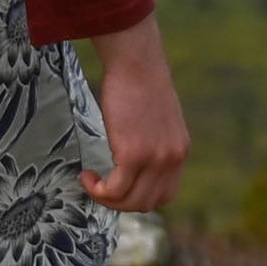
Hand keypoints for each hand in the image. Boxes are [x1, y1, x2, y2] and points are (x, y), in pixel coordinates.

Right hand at [83, 12, 188, 211]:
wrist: (137, 62)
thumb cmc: (140, 82)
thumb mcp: (158, 118)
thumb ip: (154, 141)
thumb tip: (136, 155)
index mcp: (179, 151)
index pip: (166, 194)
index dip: (140, 197)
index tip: (120, 186)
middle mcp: (172, 159)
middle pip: (147, 203)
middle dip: (120, 203)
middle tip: (100, 187)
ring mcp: (155, 158)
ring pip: (130, 201)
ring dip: (106, 199)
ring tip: (91, 181)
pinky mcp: (133, 154)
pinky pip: (115, 190)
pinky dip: (98, 190)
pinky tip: (87, 176)